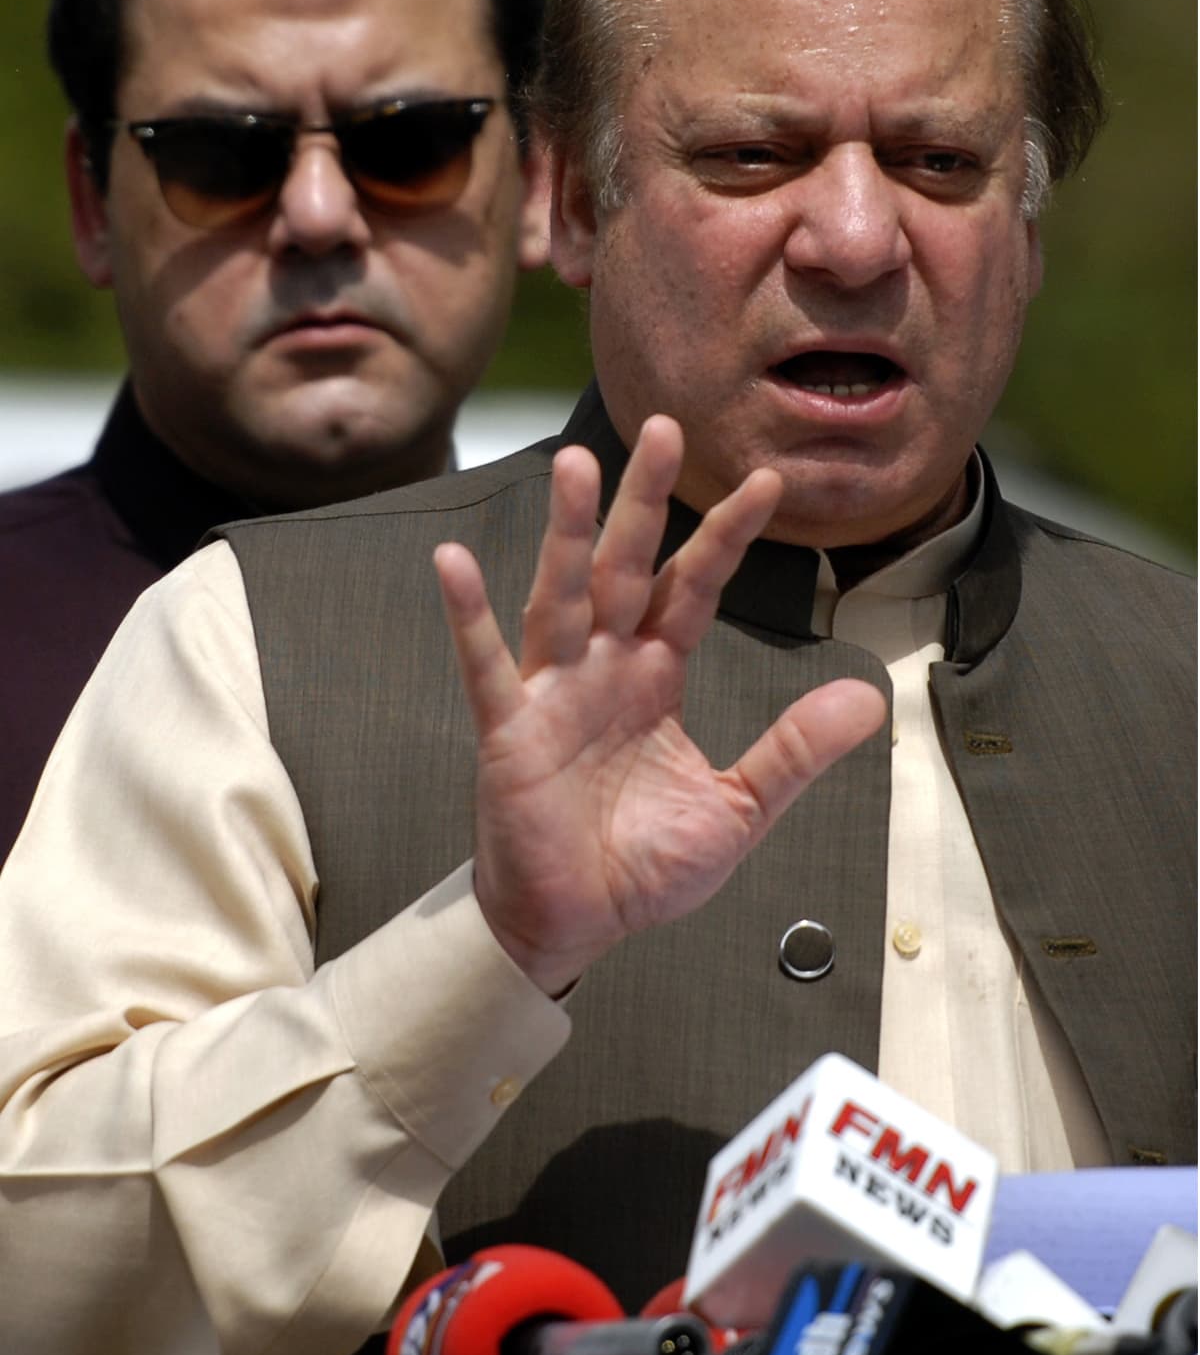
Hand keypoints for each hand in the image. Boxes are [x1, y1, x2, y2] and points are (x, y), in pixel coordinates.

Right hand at [434, 415, 885, 994]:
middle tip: (665, 429)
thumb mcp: (738, 808)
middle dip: (646, 501)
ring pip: (562, 595)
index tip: (768, 482)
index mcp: (656, 676)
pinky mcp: (510, 730)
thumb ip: (794, 750)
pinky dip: (469, 616)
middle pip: (628, 569)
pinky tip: (453, 564)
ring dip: (567, 532)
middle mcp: (604, 668)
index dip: (727, 537)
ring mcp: (554, 692)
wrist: (577, 924)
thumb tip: (870, 697)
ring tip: (576, 465)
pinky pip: (488, 665)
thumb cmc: (645, 865)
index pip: (695, 589)